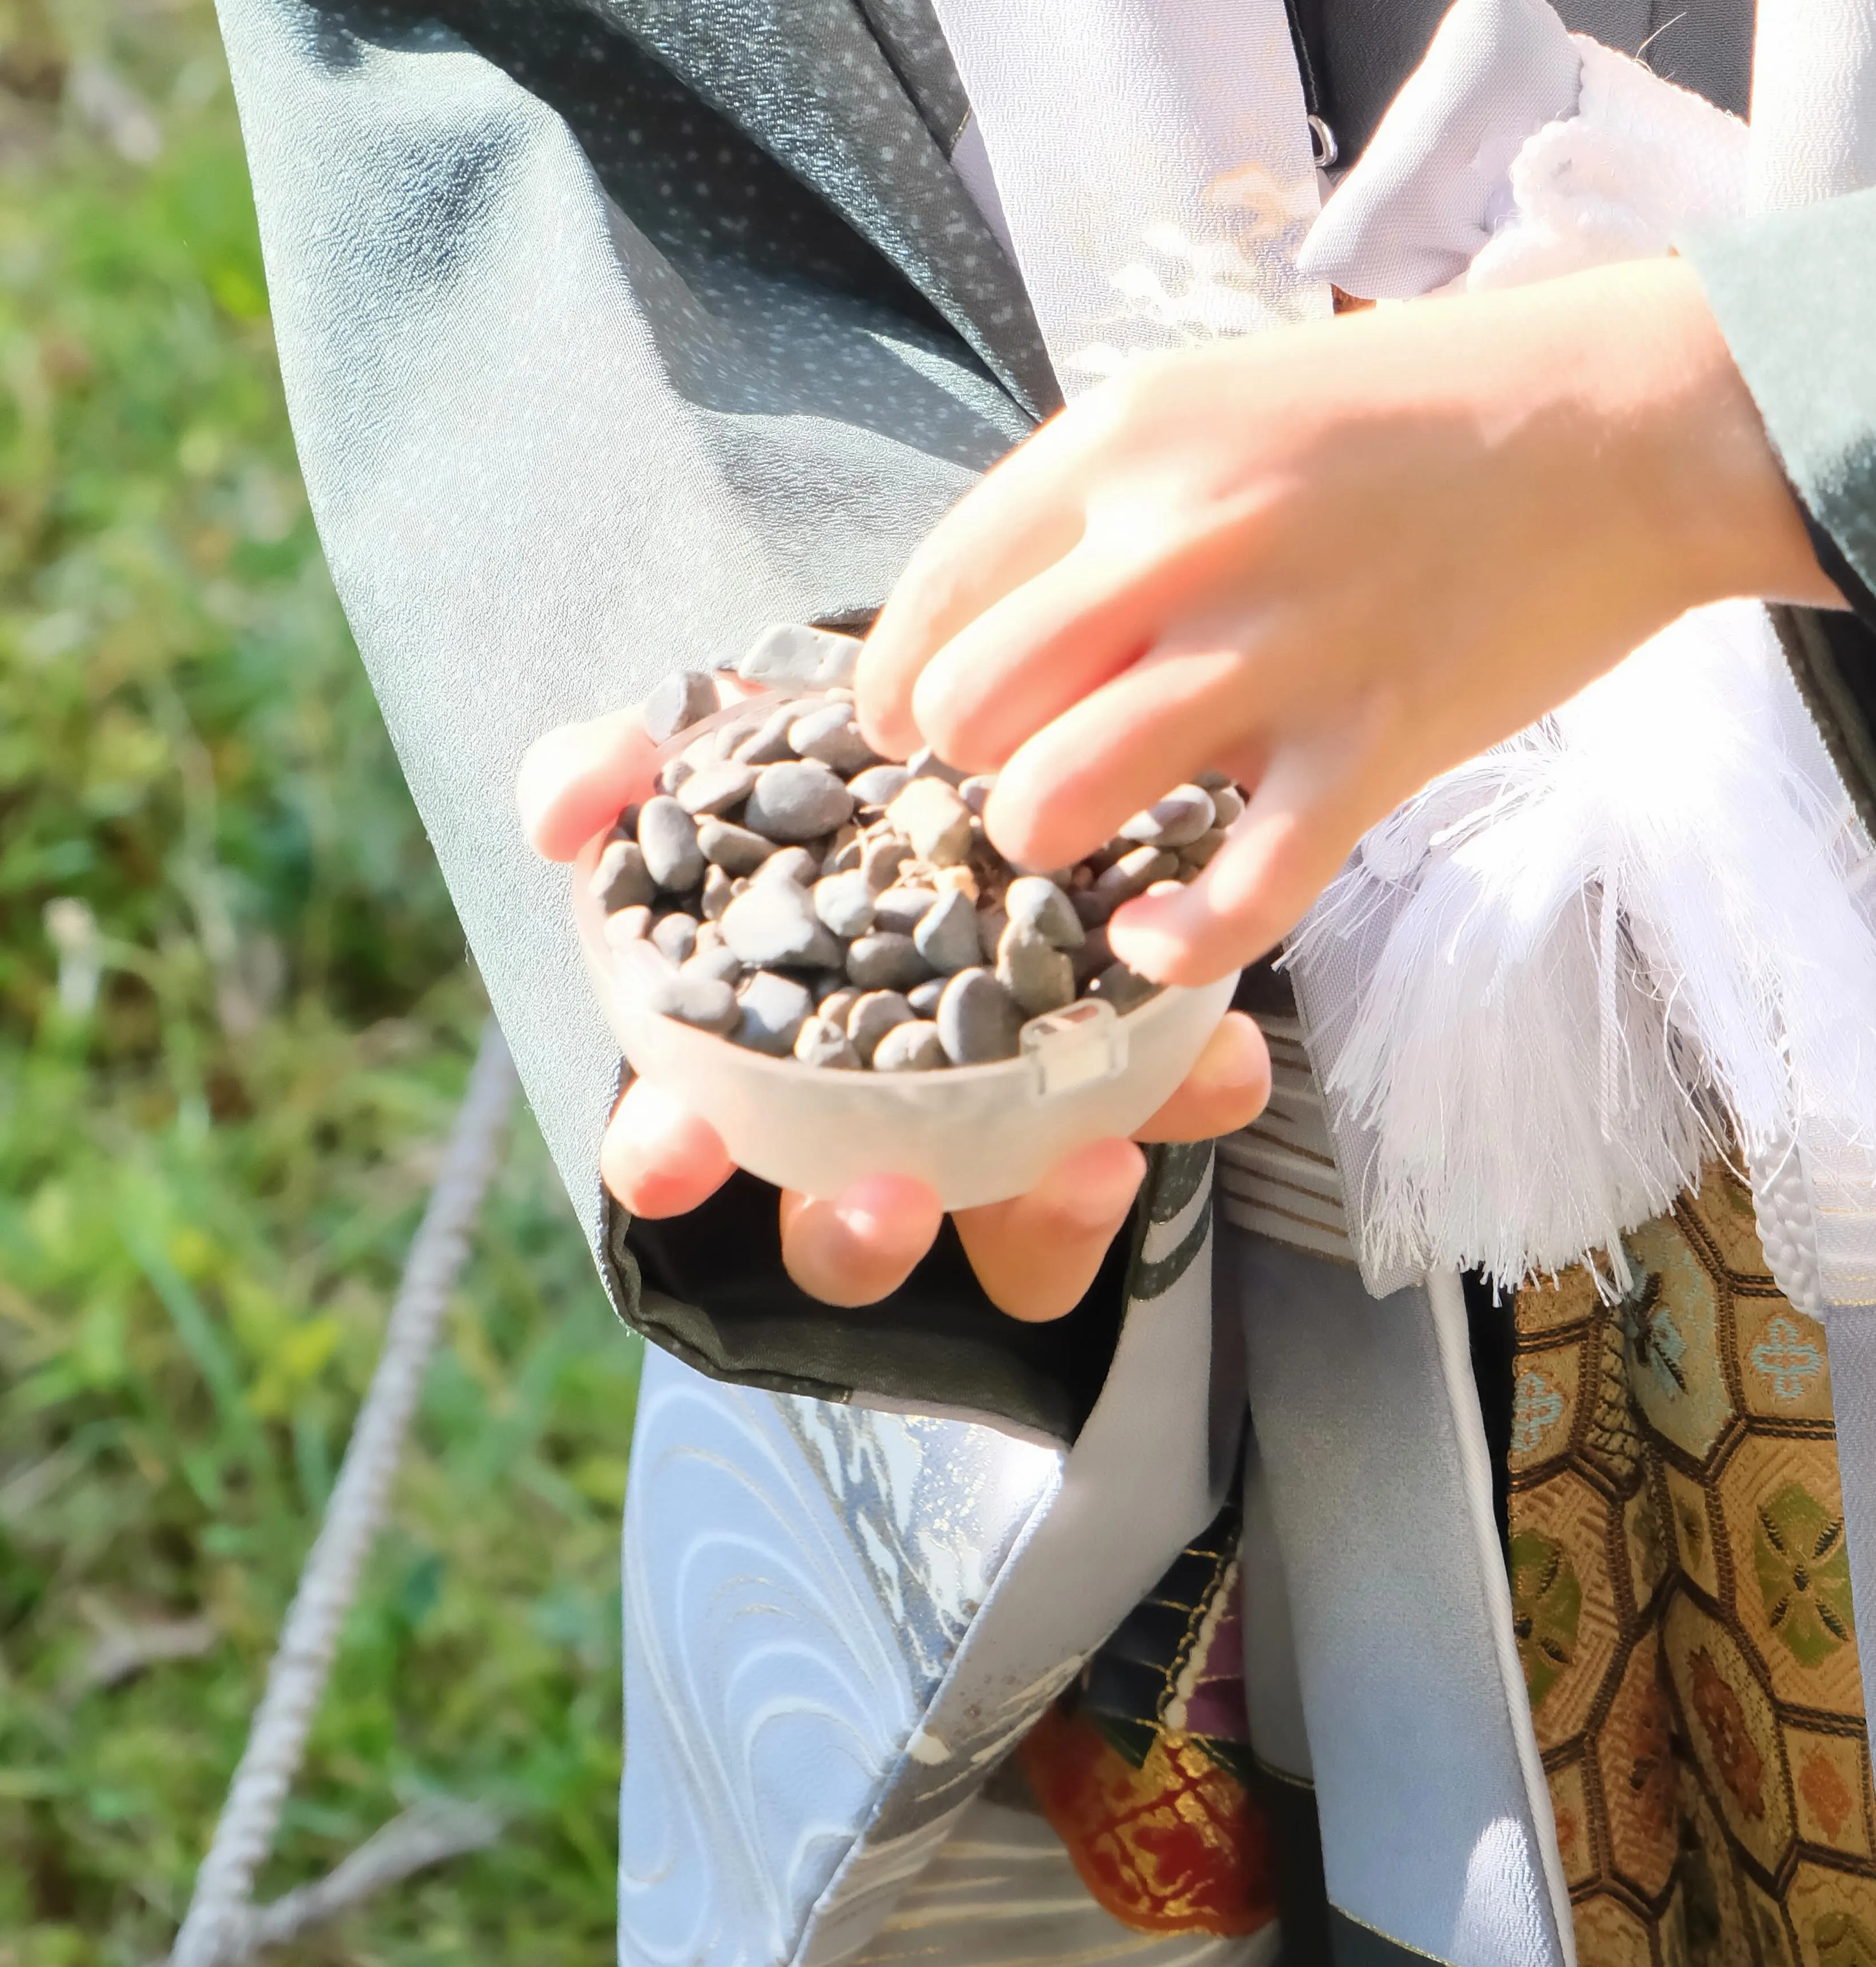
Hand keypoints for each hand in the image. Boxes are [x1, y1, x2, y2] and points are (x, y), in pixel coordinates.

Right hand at [518, 684, 1269, 1316]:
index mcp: (743, 1068)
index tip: (669, 1144)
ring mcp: (1001, 1128)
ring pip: (1013, 1239)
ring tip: (1089, 1154)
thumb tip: (566, 804)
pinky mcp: (1124, 1088)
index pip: (679, 1148)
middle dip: (855, 1235)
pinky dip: (1184, 1098)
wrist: (980, 726)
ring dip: (1044, 1215)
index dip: (664, 1156)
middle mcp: (865, 1131)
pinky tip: (1218, 1057)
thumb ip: (611, 768)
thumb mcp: (708, 748)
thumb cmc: (818, 771)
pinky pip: (1154, 1125)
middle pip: (842, 1240)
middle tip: (886, 1199)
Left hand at [856, 257, 1829, 986]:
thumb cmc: (1421, 409)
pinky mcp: (1369, 750)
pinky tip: (1157, 934)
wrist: (1621, 422)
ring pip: (1057, 802)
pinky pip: (1230, 897)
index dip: (899, 685)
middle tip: (1032, 765)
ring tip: (1096, 835)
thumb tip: (1014, 625)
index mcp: (1128, 440)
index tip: (917, 725)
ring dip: (1053, 843)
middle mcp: (1177, 542)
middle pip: (968, 710)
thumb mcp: (1227, 399)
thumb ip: (1115, 501)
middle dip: (976, 765)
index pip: (934, 591)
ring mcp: (1274, 653)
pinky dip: (1173, 943)